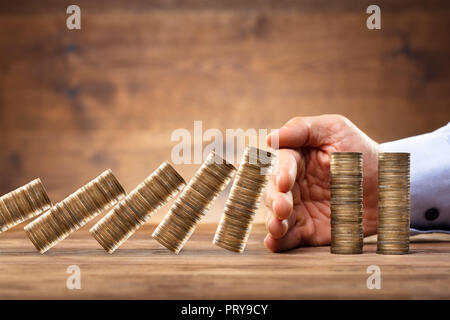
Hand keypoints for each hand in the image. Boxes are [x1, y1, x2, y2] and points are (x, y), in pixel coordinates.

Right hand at [264, 114, 379, 251]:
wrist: (390, 187)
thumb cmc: (362, 151)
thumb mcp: (336, 129)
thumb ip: (303, 128)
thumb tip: (271, 138)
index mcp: (296, 159)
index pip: (281, 164)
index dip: (280, 173)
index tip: (285, 182)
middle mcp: (293, 184)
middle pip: (274, 191)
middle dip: (275, 200)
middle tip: (283, 208)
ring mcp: (299, 208)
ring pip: (277, 215)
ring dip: (273, 222)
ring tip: (276, 228)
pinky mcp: (309, 230)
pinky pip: (291, 237)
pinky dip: (280, 241)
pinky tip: (274, 243)